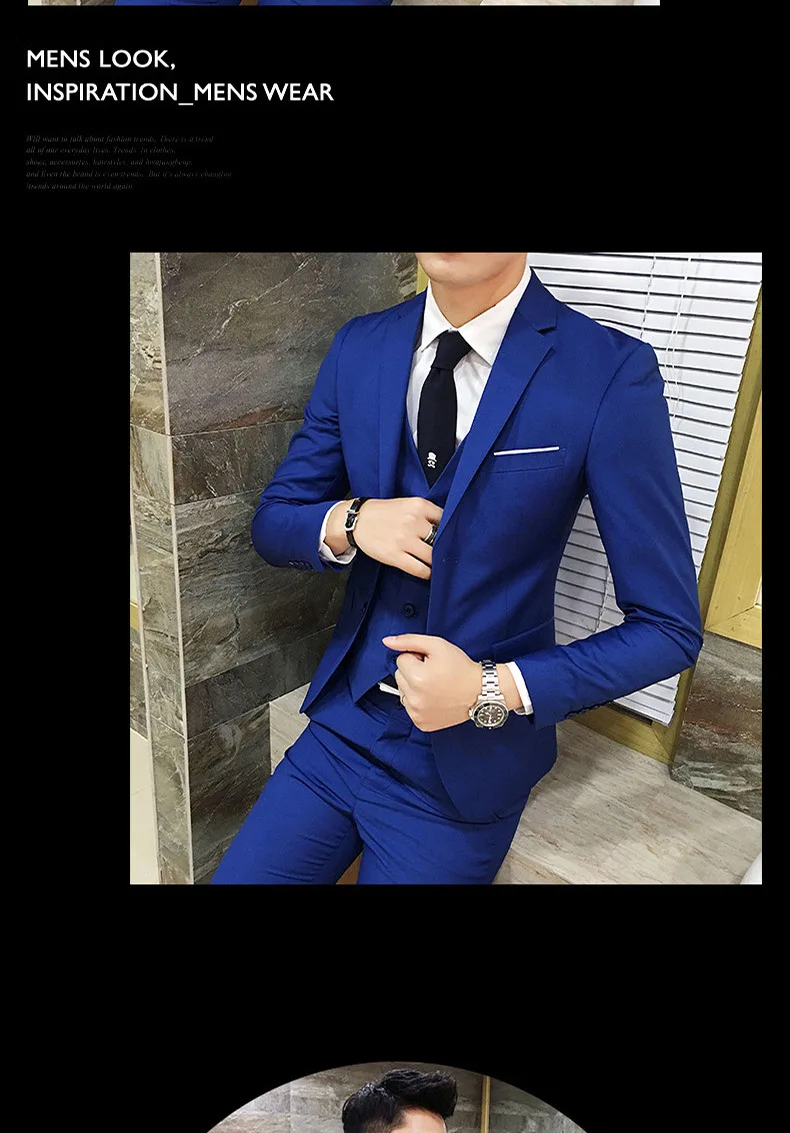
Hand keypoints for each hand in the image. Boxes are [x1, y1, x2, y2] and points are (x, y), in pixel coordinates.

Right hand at [328, 497, 442, 579]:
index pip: (446, 520)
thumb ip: (426, 514)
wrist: (357, 519)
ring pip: (432, 556)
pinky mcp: (395, 555)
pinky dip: (426, 573)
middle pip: (441, 540)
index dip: (450, 530)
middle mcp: (413, 521)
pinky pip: (419, 569)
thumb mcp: (408, 505)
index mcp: (419, 505)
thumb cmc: (384, 513)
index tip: (450, 537)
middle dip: (443, 547)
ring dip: (435, 562)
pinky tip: (427, 571)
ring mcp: (404, 539)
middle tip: (444, 553)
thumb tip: (446, 531)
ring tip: (435, 563)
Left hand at [382, 634, 482, 731]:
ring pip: (402, 692)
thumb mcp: (437, 645)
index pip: (401, 660)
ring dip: (413, 687)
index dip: (417, 658)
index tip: (432, 663)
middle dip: (413, 672)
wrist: (479, 692)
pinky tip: (434, 698)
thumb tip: (387, 641)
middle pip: (399, 676)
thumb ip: (409, 641)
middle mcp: (415, 698)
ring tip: (434, 686)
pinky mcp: (421, 723)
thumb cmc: (460, 667)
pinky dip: (418, 702)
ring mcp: (417, 713)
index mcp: (417, 677)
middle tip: (434, 673)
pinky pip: (409, 707)